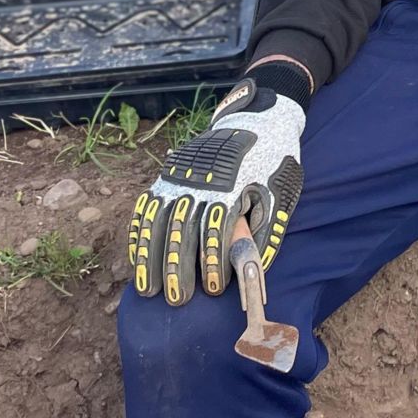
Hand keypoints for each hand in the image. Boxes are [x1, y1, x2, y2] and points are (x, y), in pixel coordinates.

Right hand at [129, 76, 305, 306]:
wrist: (259, 118)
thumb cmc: (273, 162)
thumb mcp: (278, 192)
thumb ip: (265, 228)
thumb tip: (253, 266)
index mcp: (231, 186)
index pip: (217, 229)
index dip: (214, 261)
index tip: (213, 289)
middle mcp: (200, 182)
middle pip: (183, 229)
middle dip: (178, 267)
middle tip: (176, 300)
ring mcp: (180, 176)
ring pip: (159, 221)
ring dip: (152, 257)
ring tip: (148, 289)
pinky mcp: (168, 173)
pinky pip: (148, 207)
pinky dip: (141, 234)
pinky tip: (138, 258)